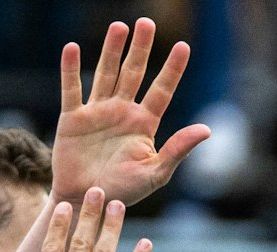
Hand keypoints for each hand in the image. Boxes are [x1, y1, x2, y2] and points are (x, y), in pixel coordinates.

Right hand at [51, 19, 210, 205]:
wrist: (86, 203)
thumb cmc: (122, 193)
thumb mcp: (155, 174)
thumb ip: (177, 150)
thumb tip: (206, 130)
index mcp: (143, 124)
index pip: (161, 90)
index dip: (172, 69)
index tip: (183, 46)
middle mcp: (122, 112)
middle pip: (133, 73)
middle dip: (141, 48)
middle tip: (146, 23)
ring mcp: (97, 113)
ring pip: (106, 74)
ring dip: (112, 51)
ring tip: (119, 27)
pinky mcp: (73, 119)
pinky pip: (72, 90)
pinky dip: (71, 70)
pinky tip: (72, 49)